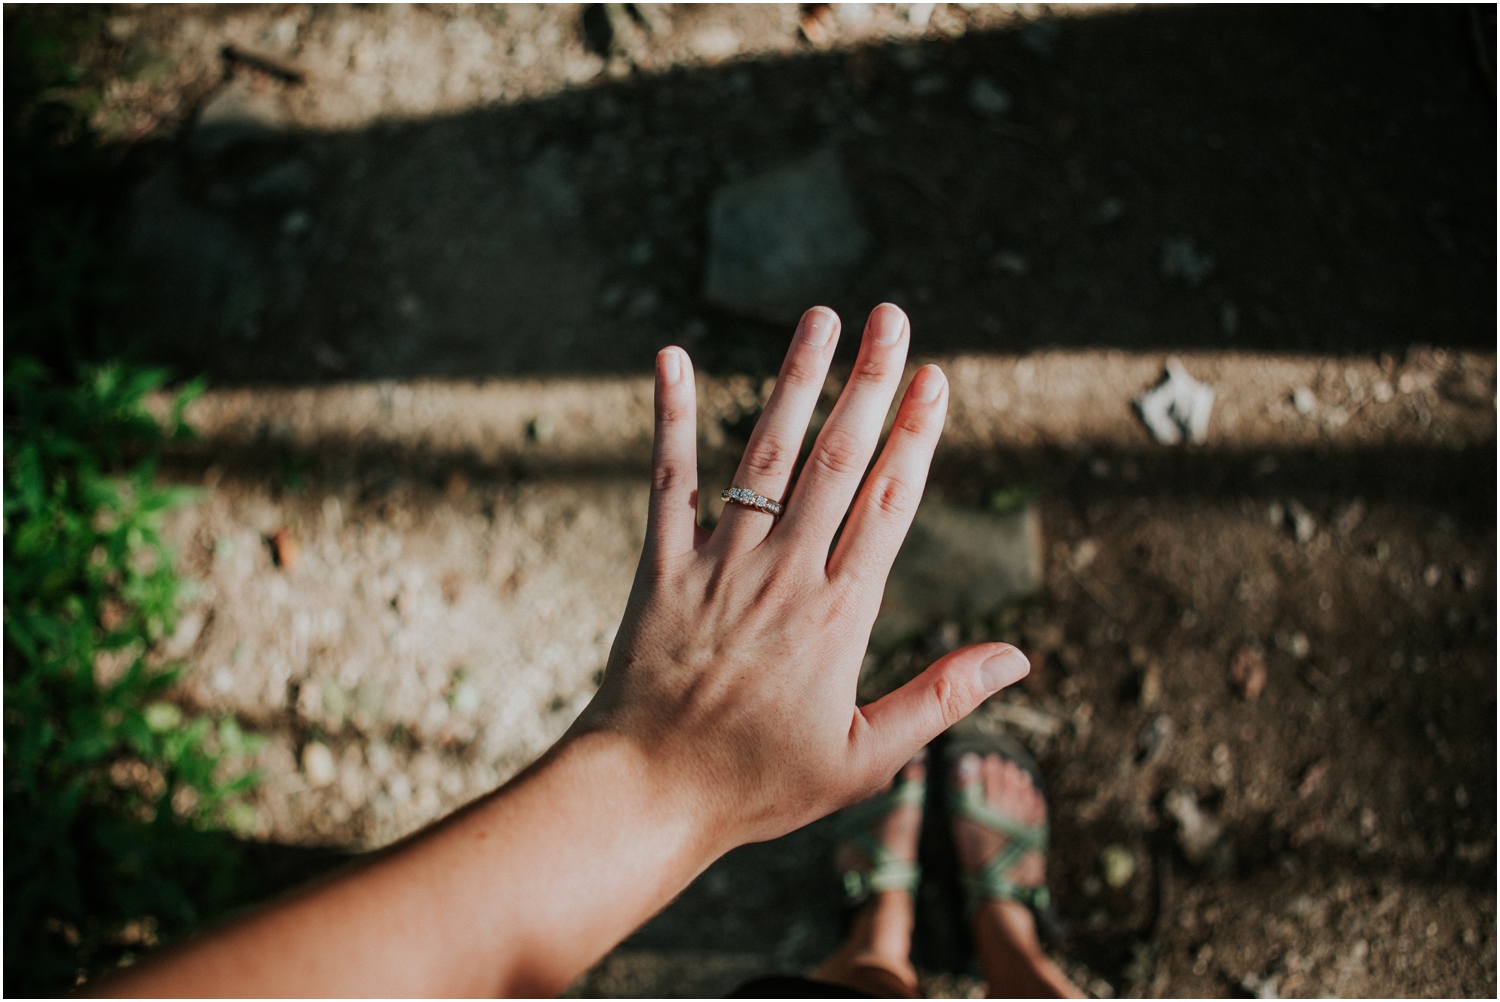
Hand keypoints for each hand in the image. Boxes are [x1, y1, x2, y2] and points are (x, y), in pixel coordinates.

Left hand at [575, 303, 1029, 851]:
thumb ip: (939, 698)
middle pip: (837, 461)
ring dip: (795, 382)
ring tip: (820, 318)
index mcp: (838, 615)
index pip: (889, 504)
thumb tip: (1018, 654)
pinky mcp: (661, 567)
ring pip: (764, 455)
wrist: (649, 794)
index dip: (915, 435)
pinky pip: (668, 481)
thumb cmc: (760, 784)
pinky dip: (668, 418)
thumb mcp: (866, 759)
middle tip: (893, 317)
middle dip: (869, 384)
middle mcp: (782, 573)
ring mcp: (719, 564)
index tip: (935, 376)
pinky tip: (670, 357)